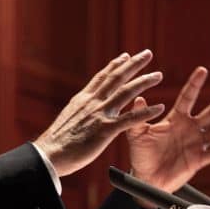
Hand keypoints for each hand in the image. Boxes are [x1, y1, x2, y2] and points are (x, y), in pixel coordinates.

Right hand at [34, 50, 165, 177]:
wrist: (49, 154)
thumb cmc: (56, 142)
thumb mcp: (68, 119)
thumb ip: (79, 111)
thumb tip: (81, 107)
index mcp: (83, 99)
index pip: (102, 77)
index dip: (115, 65)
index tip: (126, 56)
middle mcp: (92, 102)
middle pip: (116, 78)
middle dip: (134, 65)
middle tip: (148, 54)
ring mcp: (100, 114)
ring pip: (126, 93)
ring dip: (144, 82)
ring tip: (158, 76)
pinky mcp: (105, 130)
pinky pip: (130, 119)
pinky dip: (146, 112)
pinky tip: (160, 107)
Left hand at [127, 66, 209, 193]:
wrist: (146, 178)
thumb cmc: (141, 154)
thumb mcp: (136, 134)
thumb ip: (139, 117)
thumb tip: (138, 99)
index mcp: (175, 119)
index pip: (188, 98)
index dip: (195, 84)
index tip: (202, 70)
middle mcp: (189, 129)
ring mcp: (196, 144)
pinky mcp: (198, 160)